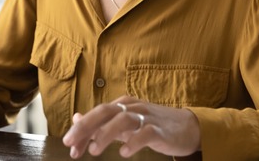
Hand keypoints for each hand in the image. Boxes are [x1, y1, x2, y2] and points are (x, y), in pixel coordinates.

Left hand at [62, 95, 200, 158]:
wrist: (188, 127)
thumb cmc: (153, 125)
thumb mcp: (125, 122)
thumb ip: (102, 122)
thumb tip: (76, 119)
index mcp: (123, 105)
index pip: (97, 114)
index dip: (81, 128)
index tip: (69, 146)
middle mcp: (133, 108)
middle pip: (105, 112)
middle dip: (86, 126)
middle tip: (70, 143)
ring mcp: (147, 117)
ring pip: (123, 119)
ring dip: (106, 134)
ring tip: (94, 150)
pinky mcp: (160, 130)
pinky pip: (145, 133)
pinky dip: (133, 141)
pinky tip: (124, 152)